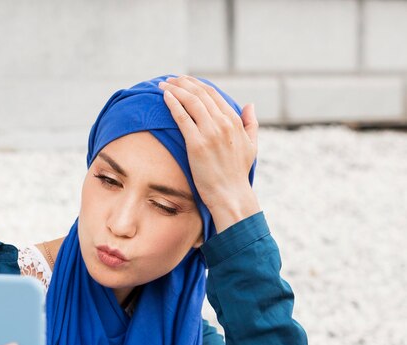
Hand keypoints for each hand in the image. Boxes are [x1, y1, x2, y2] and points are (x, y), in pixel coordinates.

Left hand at [158, 75, 260, 232]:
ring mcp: (210, 133)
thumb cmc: (238, 174)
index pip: (213, 94)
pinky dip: (173, 104)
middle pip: (200, 94)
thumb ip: (251, 124)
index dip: (196, 84)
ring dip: (175, 90)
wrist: (231, 195)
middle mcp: (223, 123)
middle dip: (183, 83)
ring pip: (190, 102)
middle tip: (169, 79)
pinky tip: (164, 97)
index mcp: (235, 121)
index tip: (184, 81)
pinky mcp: (197, 144)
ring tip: (163, 85)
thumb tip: (250, 105)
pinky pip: (182, 118)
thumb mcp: (251, 146)